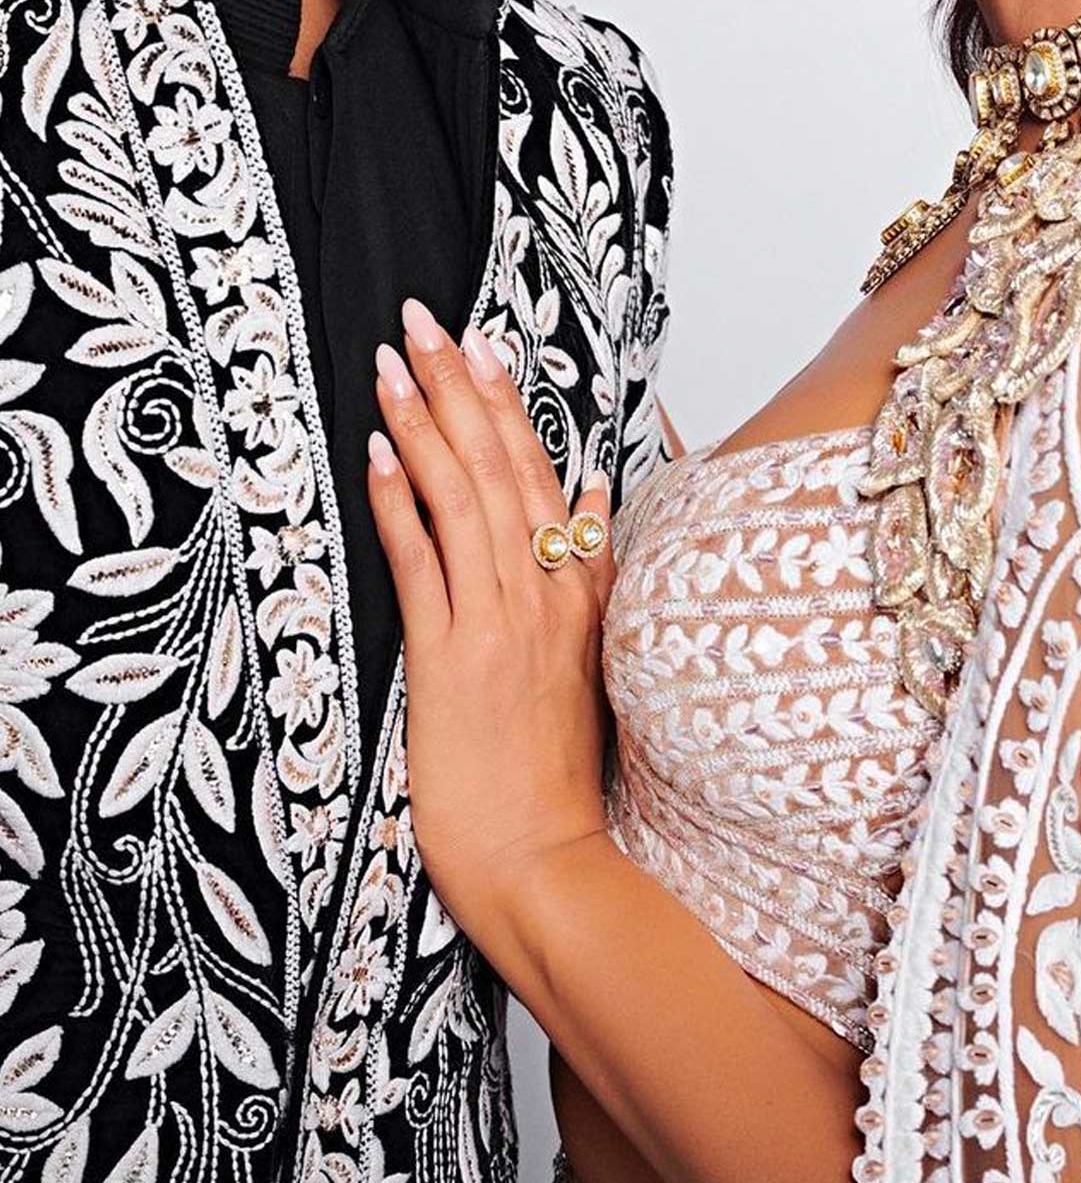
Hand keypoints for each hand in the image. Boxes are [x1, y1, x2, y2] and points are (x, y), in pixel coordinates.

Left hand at [367, 297, 614, 944]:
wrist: (547, 862)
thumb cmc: (563, 774)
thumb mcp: (600, 659)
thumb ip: (596, 568)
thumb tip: (600, 489)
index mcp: (581, 590)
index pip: (543, 474)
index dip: (507, 403)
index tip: (483, 342)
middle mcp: (546, 592)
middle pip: (502, 465)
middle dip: (459, 385)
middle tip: (425, 320)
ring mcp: (500, 621)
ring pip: (463, 496)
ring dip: (424, 423)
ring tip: (393, 364)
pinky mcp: (454, 657)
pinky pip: (424, 561)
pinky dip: (400, 502)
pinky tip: (377, 454)